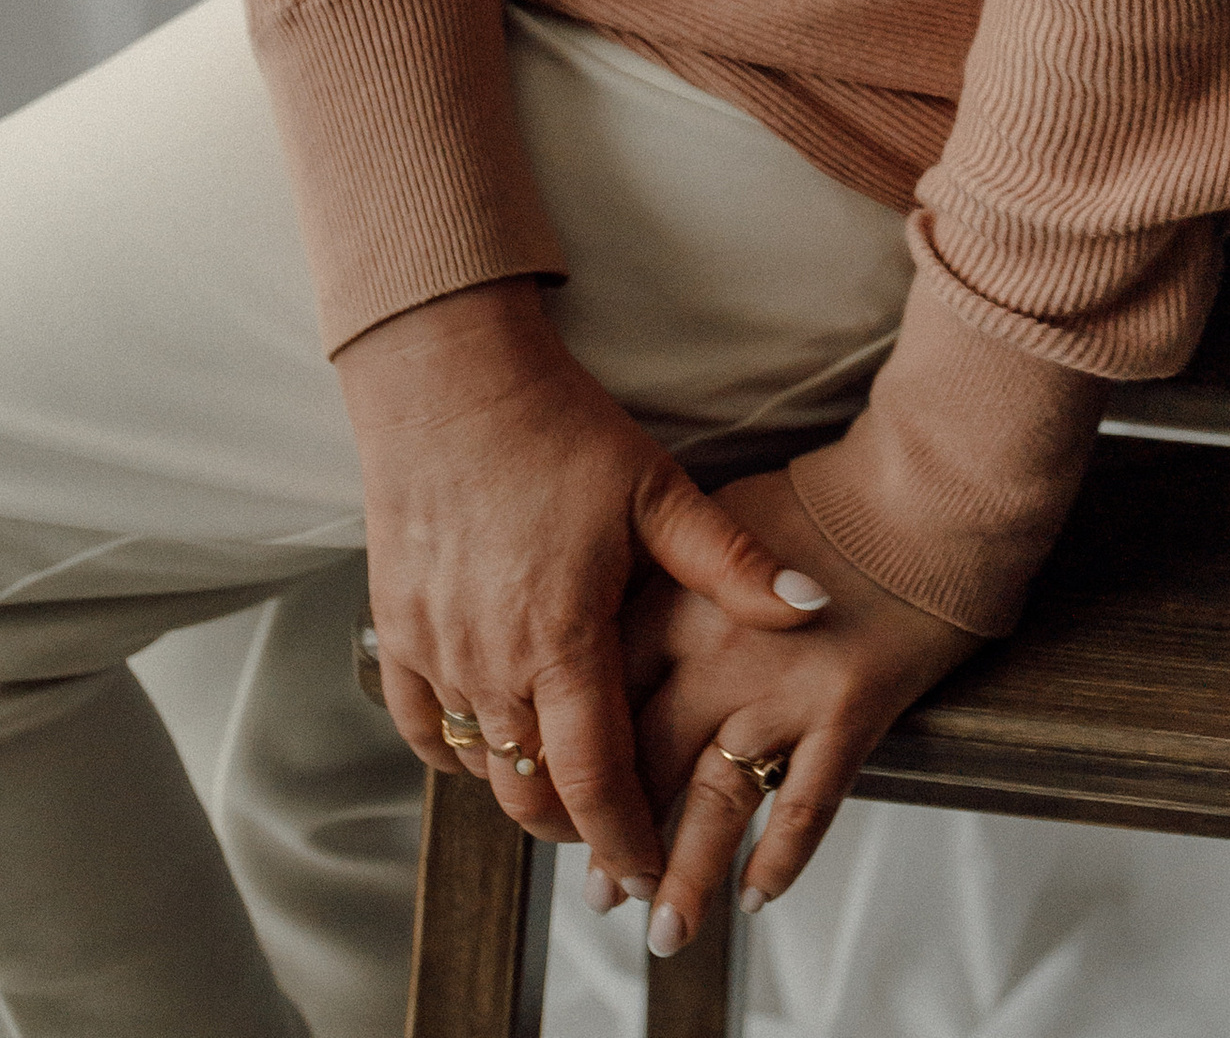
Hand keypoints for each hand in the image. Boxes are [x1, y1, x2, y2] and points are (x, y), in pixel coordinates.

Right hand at [337, 283, 832, 894]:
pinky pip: (425, 729)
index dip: (624, 837)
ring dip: (525, 789)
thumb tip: (813, 607)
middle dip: (578, 832)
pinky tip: (498, 743)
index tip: (649, 869)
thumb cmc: (559, 432)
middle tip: (618, 841)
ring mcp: (435, 654)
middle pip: (532, 795)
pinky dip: (461, 751)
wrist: (449, 382)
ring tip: (571, 791)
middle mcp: (491, 664)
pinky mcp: (395, 634)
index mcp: (562, 640)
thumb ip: (732, 563)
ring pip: (480, 767)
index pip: (595, 781)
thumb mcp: (657, 491)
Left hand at [618, 469, 975, 956]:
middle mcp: (721, 651)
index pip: (602, 697)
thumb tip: (609, 623)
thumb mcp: (719, 521)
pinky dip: (780, 857)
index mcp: (680, 598)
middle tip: (602, 893)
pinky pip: (806, 804)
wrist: (925, 489)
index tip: (560, 807)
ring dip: (686, 877)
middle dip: (618, 840)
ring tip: (664, 934)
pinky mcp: (849, 710)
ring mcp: (786, 687)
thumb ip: (665, 580)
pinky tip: (758, 895)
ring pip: (717, 803)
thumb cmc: (823, 501)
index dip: (574, 761)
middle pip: (647, 763)